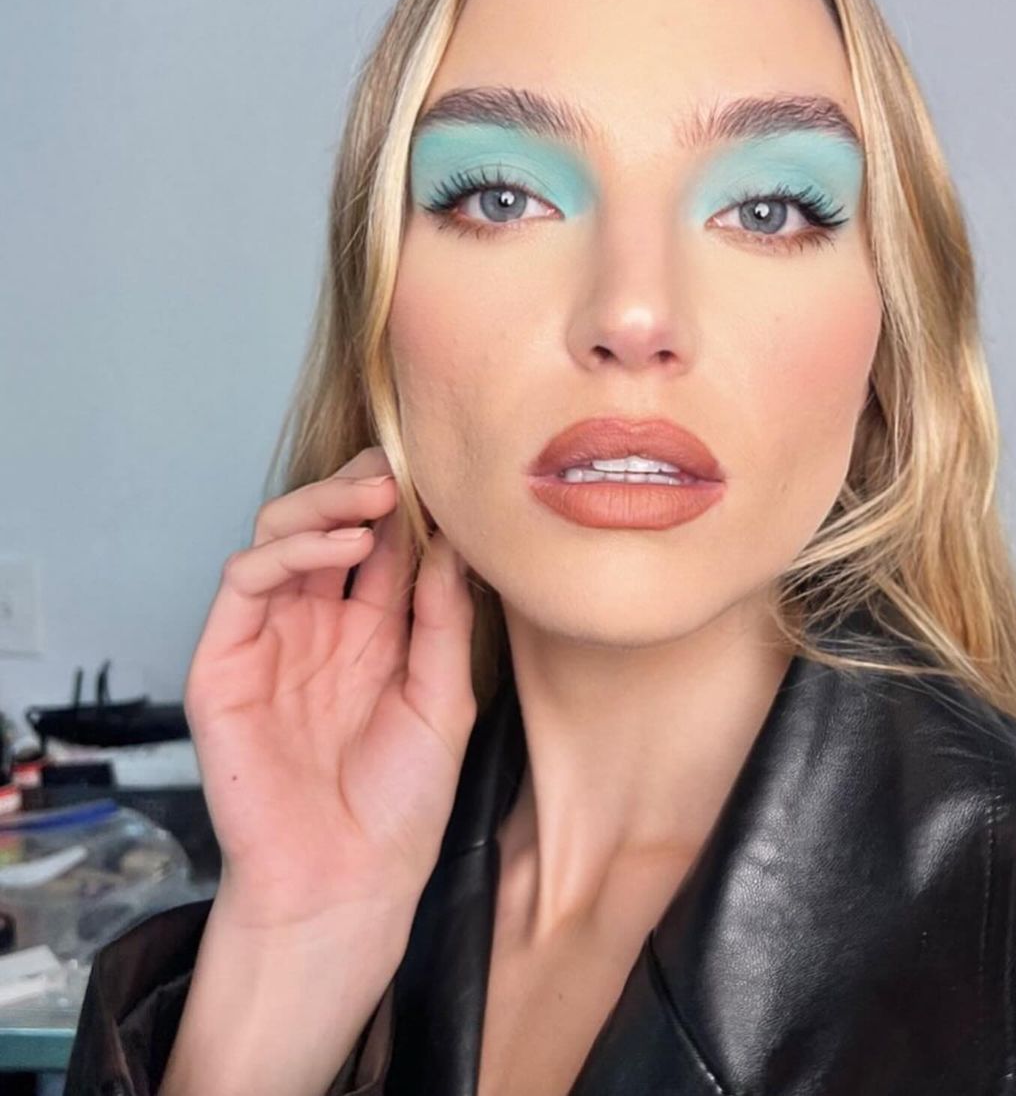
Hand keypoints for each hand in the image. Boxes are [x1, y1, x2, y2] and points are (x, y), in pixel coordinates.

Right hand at [182, 446, 476, 933]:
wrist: (347, 882)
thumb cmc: (400, 805)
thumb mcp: (443, 701)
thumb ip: (441, 619)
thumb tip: (451, 541)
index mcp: (372, 634)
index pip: (382, 549)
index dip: (406, 510)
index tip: (439, 476)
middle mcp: (320, 626)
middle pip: (329, 529)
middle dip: (361, 490)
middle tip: (399, 472)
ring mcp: (270, 638)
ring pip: (280, 537)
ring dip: (326, 504)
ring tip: (376, 497)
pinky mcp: (225, 660)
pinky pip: (245, 581)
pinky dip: (289, 549)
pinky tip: (342, 545)